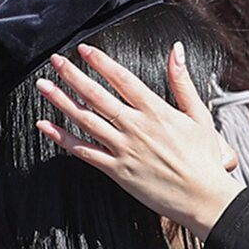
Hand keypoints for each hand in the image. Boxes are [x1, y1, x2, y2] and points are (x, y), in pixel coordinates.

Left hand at [36, 43, 242, 239]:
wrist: (204, 198)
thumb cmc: (204, 159)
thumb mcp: (199, 115)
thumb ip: (182, 82)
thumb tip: (175, 50)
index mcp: (156, 111)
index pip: (122, 79)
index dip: (100, 62)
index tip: (84, 50)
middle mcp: (136, 127)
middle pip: (97, 96)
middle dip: (73, 75)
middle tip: (55, 61)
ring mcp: (124, 149)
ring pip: (85, 120)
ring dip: (61, 101)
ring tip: (44, 86)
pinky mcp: (117, 170)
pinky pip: (84, 152)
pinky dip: (63, 138)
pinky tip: (46, 126)